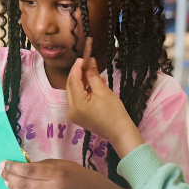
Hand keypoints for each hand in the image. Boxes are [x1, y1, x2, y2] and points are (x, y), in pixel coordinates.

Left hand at [0, 158, 99, 188]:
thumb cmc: (72, 174)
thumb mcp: (58, 164)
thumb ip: (39, 166)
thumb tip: (17, 167)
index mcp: (56, 174)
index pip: (28, 171)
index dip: (12, 168)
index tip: (2, 164)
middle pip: (24, 185)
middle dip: (9, 177)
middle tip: (1, 172)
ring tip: (8, 183)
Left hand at [65, 39, 143, 156]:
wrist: (119, 132)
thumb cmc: (114, 112)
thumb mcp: (103, 90)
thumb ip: (93, 75)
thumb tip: (89, 61)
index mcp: (76, 104)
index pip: (72, 81)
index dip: (77, 67)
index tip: (83, 57)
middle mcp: (70, 110)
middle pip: (70, 86)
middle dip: (77, 73)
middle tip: (86, 62)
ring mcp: (73, 114)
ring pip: (73, 92)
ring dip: (80, 81)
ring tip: (92, 72)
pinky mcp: (78, 116)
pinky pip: (77, 99)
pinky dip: (83, 90)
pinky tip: (93, 83)